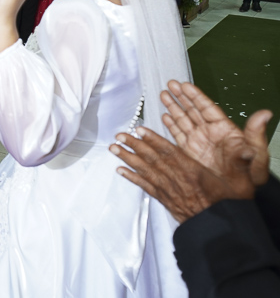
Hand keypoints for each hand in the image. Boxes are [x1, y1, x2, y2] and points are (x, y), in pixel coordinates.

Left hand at [110, 128, 254, 223]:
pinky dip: (131, 178)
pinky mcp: (165, 200)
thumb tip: (246, 149)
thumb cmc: (229, 205)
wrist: (220, 231)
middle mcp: (177, 180)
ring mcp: (168, 191)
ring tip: (114, 148)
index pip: (170, 152)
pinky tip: (119, 170)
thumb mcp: (240, 183)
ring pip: (145, 171)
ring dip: (128, 158)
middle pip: (152, 159)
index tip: (140, 129)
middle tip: (119, 134)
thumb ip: (239, 164)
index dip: (153, 139)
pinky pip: (145, 187)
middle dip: (135, 145)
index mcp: (193, 172)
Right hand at [160, 80, 271, 186]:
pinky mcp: (189, 153)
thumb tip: (264, 114)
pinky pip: (178, 135)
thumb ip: (255, 134)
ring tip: (164, 95)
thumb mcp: (256, 154)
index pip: (207, 108)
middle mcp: (209, 134)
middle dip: (181, 96)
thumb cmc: (250, 176)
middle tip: (171, 84)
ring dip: (173, 107)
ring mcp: (198, 143)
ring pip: (183, 120)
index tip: (185, 85)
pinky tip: (165, 117)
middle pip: (193, 110)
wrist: (237, 196)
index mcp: (224, 130)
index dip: (195, 96)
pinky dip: (171, 125)